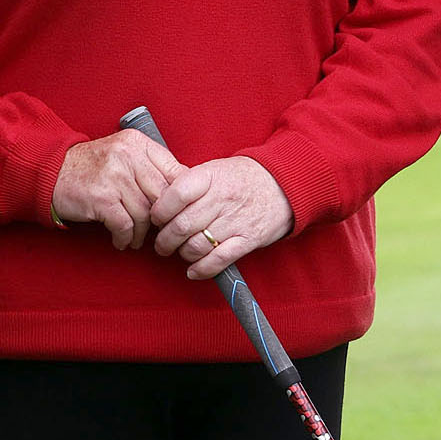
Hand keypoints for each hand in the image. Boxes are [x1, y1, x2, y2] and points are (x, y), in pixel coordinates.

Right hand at [53, 126, 183, 247]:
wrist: (50, 171)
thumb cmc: (91, 167)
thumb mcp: (122, 154)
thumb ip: (150, 167)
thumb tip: (184, 191)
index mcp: (137, 143)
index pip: (174, 171)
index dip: (179, 198)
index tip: (175, 213)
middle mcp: (127, 155)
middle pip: (162, 195)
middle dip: (162, 219)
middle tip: (158, 231)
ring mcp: (114, 176)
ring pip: (145, 213)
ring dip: (141, 233)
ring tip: (136, 239)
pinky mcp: (101, 197)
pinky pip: (125, 225)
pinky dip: (125, 238)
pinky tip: (121, 241)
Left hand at [149, 155, 293, 280]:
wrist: (284, 184)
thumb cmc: (242, 177)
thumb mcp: (215, 169)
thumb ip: (188, 183)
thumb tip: (158, 204)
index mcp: (210, 176)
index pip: (175, 195)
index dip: (159, 211)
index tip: (156, 219)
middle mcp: (222, 198)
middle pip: (182, 226)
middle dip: (165, 241)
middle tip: (161, 245)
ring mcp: (236, 220)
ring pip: (197, 246)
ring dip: (183, 254)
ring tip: (181, 253)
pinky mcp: (249, 239)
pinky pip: (219, 259)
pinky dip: (202, 269)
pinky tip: (193, 271)